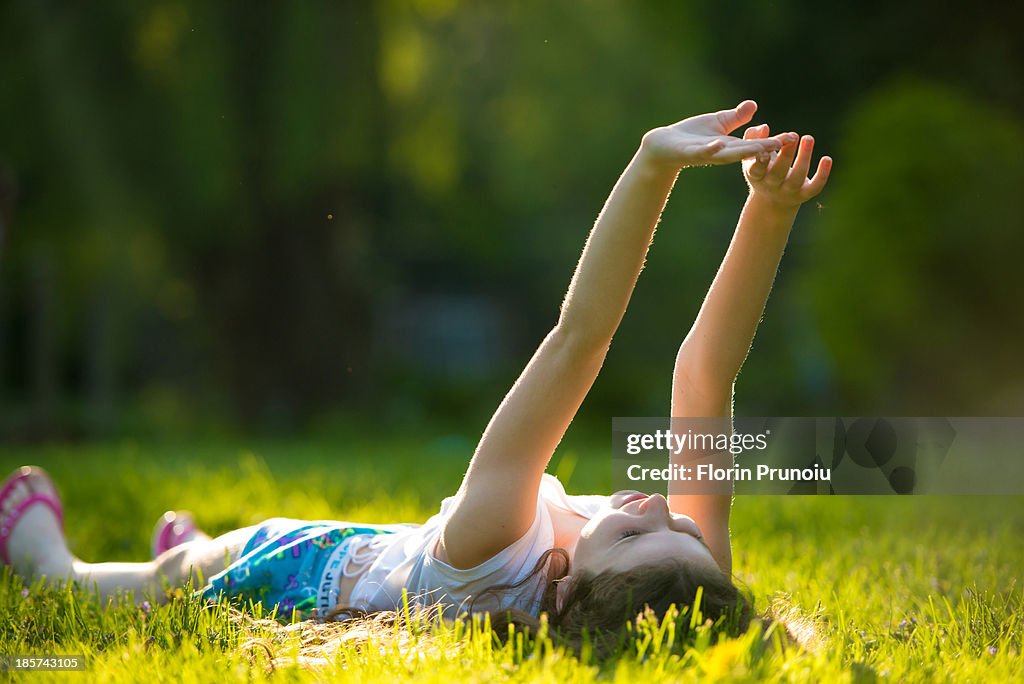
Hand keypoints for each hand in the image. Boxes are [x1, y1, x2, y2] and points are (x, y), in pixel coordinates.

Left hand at [640, 100, 795, 169]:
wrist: (662, 146)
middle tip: (787, 144)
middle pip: (747, 151)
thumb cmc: (689, 135)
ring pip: (728, 155)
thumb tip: (753, 105)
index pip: (755, 144)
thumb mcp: (717, 124)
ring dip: (744, 152)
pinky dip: (710, 149)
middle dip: (766, 148)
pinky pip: (701, 152)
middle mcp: (720, 152)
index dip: (773, 141)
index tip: (793, 137)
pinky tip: (719, 144)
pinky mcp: (689, 153)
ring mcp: (705, 154)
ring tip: (762, 148)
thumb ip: (735, 118)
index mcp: (728, 146)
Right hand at [742, 124, 831, 208]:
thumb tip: (764, 127)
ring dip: (804, 157)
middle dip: (786, 155)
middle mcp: (771, 186)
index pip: (756, 169)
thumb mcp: (752, 155)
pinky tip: (827, 159)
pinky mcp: (804, 194)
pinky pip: (815, 187)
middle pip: (778, 172)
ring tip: (808, 138)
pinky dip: (822, 174)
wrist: (773, 200)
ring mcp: (788, 191)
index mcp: (756, 176)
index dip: (760, 161)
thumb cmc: (762, 168)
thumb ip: (754, 138)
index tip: (767, 148)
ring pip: (797, 177)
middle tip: (793, 136)